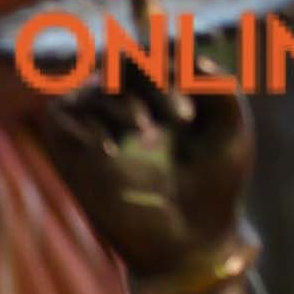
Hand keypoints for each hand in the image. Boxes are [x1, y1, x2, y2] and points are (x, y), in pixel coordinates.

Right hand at [30, 69, 252, 289]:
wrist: (189, 242)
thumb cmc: (215, 187)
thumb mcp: (230, 131)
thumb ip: (219, 89)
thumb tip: (190, 59)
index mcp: (168, 92)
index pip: (156, 50)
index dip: (172, 55)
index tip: (191, 86)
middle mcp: (133, 103)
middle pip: (123, 59)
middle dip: (148, 76)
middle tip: (174, 110)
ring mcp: (102, 127)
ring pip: (96, 87)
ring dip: (122, 104)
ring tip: (146, 133)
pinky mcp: (75, 152)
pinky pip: (63, 113)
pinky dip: (85, 125)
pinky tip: (112, 151)